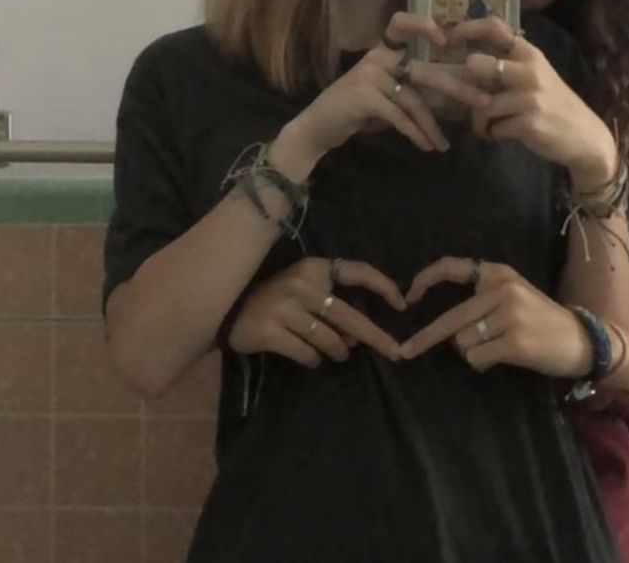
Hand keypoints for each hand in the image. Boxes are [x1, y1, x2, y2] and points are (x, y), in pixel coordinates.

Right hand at [228, 256, 405, 366]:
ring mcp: (283, 307)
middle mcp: (300, 284)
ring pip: (329, 340)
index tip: (402, 303)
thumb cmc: (273, 299)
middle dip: (376, 337)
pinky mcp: (269, 330)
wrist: (227, 311)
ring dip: (338, 352)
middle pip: (348, 316)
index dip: (382, 286)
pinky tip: (308, 358)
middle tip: (395, 352)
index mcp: (313, 267)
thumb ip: (330, 306)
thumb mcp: (303, 291)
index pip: (356, 271)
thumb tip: (358, 337)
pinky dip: (312, 360)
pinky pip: (306, 353)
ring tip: (337, 354)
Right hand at [290, 12, 491, 158]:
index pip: (401, 24)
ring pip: (414, 99)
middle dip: (457, 88)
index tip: (447, 40)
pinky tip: (426, 146)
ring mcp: (369, 75)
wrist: (317, 128)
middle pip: (424, 70)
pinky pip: (399, 115)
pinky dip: (415, 132)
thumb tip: (453, 93)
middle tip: (484, 103)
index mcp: (383, 52)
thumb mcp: (384, 96)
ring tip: (445, 144)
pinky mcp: (364, 97)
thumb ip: (410, 89)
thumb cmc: (355, 112)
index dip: (423, 25)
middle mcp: (377, 58)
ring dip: (432, 125)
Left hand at [400, 256, 592, 377]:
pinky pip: (476, 357)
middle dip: (425, 337)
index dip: (426, 280)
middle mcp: (501, 289)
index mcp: (498, 273)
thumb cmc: (542, 320)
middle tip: (405, 351)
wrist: (583, 340)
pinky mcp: (514, 341)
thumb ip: (481, 299)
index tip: (408, 297)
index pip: (452, 268)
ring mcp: (509, 315)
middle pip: (451, 318)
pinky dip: (483, 363)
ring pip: (463, 342)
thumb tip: (441, 323)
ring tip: (499, 347)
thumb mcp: (513, 295)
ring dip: (473, 351)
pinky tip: (504, 357)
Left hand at [446, 17, 616, 186]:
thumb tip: (465, 60)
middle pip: (477, 65)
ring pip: (481, 105)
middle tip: (470, 99)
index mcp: (529, 53)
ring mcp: (530, 96)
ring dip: (479, 120)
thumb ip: (505, 65)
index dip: (465, 29)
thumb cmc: (552, 104)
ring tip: (489, 125)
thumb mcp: (533, 76)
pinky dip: (492, 134)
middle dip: (465, 86)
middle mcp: (529, 69)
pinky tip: (503, 135)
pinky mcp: (529, 122)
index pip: (494, 27)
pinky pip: (493, 128)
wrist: (584, 136)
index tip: (445, 40)